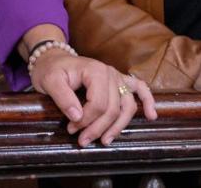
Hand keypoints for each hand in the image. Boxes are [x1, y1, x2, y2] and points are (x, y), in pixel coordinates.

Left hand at [31, 51, 156, 146]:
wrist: (53, 60)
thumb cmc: (51, 70)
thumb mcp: (49, 81)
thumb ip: (63, 98)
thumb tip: (78, 117)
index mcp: (95, 71)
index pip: (99, 103)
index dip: (87, 120)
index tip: (72, 129)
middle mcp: (110, 73)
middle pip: (113, 108)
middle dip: (98, 128)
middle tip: (82, 140)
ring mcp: (117, 77)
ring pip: (127, 106)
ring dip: (119, 126)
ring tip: (105, 141)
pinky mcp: (119, 81)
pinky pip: (139, 89)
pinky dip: (147, 101)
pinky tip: (151, 115)